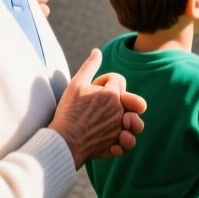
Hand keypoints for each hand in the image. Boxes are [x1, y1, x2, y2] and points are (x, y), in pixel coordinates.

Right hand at [49, 48, 147, 165]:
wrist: (63, 140)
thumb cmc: (69, 111)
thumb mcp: (76, 83)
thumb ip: (90, 65)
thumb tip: (97, 51)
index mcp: (112, 94)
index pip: (118, 80)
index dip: (106, 81)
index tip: (93, 88)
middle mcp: (120, 111)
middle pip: (130, 101)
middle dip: (120, 100)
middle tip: (102, 105)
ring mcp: (119, 129)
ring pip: (135, 124)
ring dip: (128, 122)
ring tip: (115, 122)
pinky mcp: (115, 146)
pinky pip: (126, 143)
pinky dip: (122, 142)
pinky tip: (112, 139)